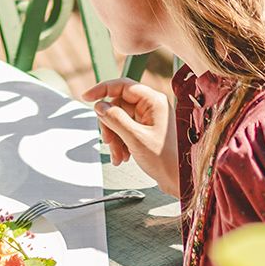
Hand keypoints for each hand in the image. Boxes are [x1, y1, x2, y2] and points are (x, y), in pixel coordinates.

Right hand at [83, 78, 178, 192]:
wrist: (177, 179)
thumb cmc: (165, 160)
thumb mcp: (135, 138)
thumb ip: (115, 119)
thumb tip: (100, 106)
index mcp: (153, 101)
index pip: (122, 86)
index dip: (102, 90)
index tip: (87, 97)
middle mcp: (151, 106)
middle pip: (117, 105)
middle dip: (109, 125)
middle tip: (108, 141)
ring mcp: (148, 117)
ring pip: (118, 118)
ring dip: (114, 137)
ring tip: (117, 154)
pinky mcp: (145, 129)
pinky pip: (124, 128)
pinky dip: (119, 141)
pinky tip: (122, 155)